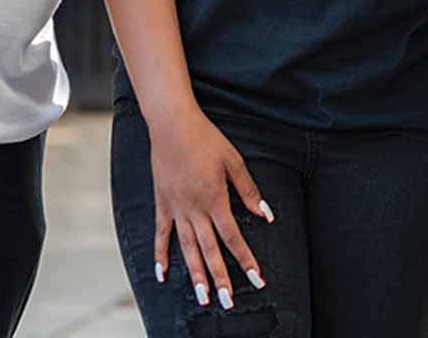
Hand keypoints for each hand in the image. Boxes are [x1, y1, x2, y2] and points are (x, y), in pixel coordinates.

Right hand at [148, 106, 273, 309]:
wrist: (172, 124)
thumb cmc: (206, 139)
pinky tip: (162, 275)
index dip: (246, 260)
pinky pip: (161, 234)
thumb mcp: (234, 161)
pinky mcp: (162, 203)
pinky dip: (160, 255)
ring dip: (195, 275)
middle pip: (210, 251)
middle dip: (221, 278)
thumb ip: (249, 190)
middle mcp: (195, 209)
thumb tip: (266, 214)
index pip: (234, 238)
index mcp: (215, 199)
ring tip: (202, 298)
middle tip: (228, 302)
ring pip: (187, 248)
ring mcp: (176, 208)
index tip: (257, 279)